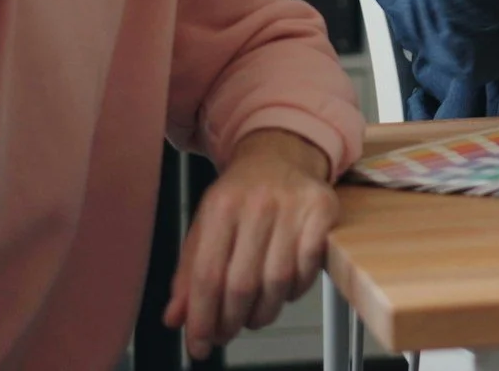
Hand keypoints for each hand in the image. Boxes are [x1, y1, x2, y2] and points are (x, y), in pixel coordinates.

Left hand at [165, 130, 338, 359]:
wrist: (280, 154)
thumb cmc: (239, 197)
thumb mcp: (205, 226)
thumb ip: (188, 273)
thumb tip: (175, 319)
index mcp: (220, 206)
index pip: (207, 274)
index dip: (202, 317)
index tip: (199, 345)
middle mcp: (256, 203)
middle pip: (242, 283)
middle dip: (231, 321)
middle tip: (226, 334)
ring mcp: (293, 205)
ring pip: (278, 281)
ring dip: (263, 312)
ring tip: (254, 318)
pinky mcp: (323, 209)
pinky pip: (308, 267)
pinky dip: (295, 290)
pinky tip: (284, 292)